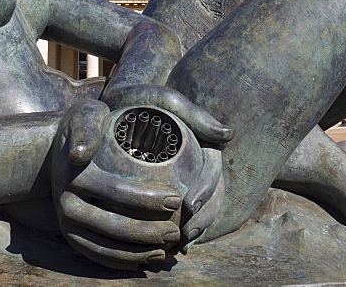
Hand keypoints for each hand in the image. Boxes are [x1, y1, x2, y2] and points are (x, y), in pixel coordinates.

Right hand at [51, 97, 229, 269]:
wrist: (53, 149)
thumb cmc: (83, 127)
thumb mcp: (85, 114)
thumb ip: (87, 127)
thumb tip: (79, 154)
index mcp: (74, 176)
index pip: (117, 192)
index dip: (149, 199)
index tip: (176, 199)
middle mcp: (66, 204)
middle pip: (114, 226)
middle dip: (149, 232)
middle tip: (176, 232)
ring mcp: (66, 223)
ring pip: (105, 248)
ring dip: (138, 254)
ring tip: (166, 251)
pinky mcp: (70, 236)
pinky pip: (96, 256)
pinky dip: (121, 262)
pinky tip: (145, 261)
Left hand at [101, 84, 231, 250]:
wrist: (118, 99)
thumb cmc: (144, 98)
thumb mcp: (168, 100)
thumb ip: (195, 114)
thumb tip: (227, 135)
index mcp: (200, 145)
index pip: (212, 171)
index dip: (207, 191)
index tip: (190, 206)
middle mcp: (194, 164)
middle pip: (210, 197)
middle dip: (203, 219)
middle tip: (185, 234)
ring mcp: (180, 176)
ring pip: (194, 211)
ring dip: (190, 231)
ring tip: (175, 246)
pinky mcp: (162, 188)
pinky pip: (171, 215)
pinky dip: (169, 231)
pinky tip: (158, 246)